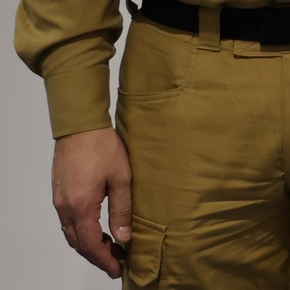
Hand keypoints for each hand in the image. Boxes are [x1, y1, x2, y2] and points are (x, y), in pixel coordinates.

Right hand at [52, 127, 130, 277]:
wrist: (80, 126)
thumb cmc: (102, 147)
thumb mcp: (121, 178)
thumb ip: (122, 210)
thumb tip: (124, 237)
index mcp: (81, 205)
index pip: (90, 244)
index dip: (104, 259)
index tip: (117, 268)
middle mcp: (65, 207)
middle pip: (78, 243)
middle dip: (97, 256)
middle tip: (117, 262)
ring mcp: (60, 200)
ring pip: (72, 233)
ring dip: (89, 244)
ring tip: (111, 248)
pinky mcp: (60, 193)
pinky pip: (68, 221)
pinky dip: (82, 231)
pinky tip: (98, 229)